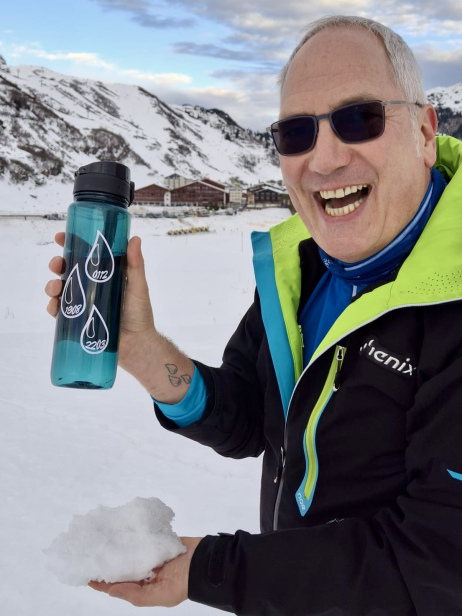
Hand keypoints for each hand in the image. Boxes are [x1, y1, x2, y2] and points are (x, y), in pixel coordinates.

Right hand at [45, 233, 193, 402]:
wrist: (136, 346)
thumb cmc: (140, 315)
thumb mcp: (138, 287)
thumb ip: (135, 265)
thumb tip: (134, 238)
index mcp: (104, 275)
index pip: (84, 256)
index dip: (70, 245)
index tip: (61, 237)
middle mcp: (91, 288)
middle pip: (68, 271)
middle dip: (57, 265)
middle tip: (57, 264)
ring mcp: (83, 305)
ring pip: (60, 290)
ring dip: (52, 285)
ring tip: (56, 287)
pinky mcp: (77, 322)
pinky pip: (59, 313)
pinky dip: (53, 307)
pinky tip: (54, 306)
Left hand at [88, 537, 201, 606]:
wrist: (206, 561)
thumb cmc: (185, 582)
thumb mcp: (162, 596)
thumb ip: (137, 595)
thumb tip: (111, 591)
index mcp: (143, 587)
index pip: (117, 585)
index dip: (101, 581)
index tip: (85, 574)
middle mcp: (144, 571)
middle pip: (120, 566)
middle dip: (106, 560)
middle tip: (89, 550)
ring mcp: (151, 554)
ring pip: (129, 549)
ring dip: (117, 545)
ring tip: (101, 537)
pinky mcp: (158, 540)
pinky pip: (141, 536)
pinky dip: (132, 533)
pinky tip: (120, 527)